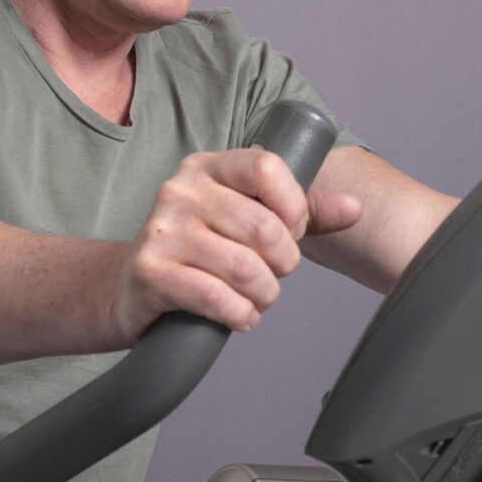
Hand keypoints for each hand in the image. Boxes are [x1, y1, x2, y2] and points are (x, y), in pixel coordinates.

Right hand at [107, 148, 363, 338]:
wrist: (127, 287)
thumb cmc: (199, 251)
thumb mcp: (246, 220)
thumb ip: (300, 213)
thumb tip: (355, 207)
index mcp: (207, 167)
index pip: (267, 167)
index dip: (294, 206)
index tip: (291, 231)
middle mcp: (180, 191)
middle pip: (263, 227)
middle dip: (282, 262)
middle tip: (273, 274)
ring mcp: (162, 231)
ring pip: (244, 267)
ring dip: (264, 294)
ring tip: (257, 297)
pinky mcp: (151, 272)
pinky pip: (217, 297)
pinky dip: (241, 314)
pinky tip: (240, 315)